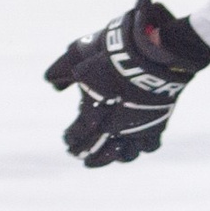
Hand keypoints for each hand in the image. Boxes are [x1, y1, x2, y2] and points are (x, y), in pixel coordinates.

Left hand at [44, 0, 209, 166]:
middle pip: (99, 151)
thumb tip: (50, 82)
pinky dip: (142, 147)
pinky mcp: (159, 124)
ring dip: (115, 157)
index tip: (67, 140)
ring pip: (127, 155)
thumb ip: (62, 69)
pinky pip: (150, 146)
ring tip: (112, 154)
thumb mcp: (79, 53)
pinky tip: (138, 145)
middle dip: (89, 154)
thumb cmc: (111, 52)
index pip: (77, 135)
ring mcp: (138, 128)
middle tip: (83, 157)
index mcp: (92, 114)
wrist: (150, 52)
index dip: (71, 139)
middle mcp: (114, 127)